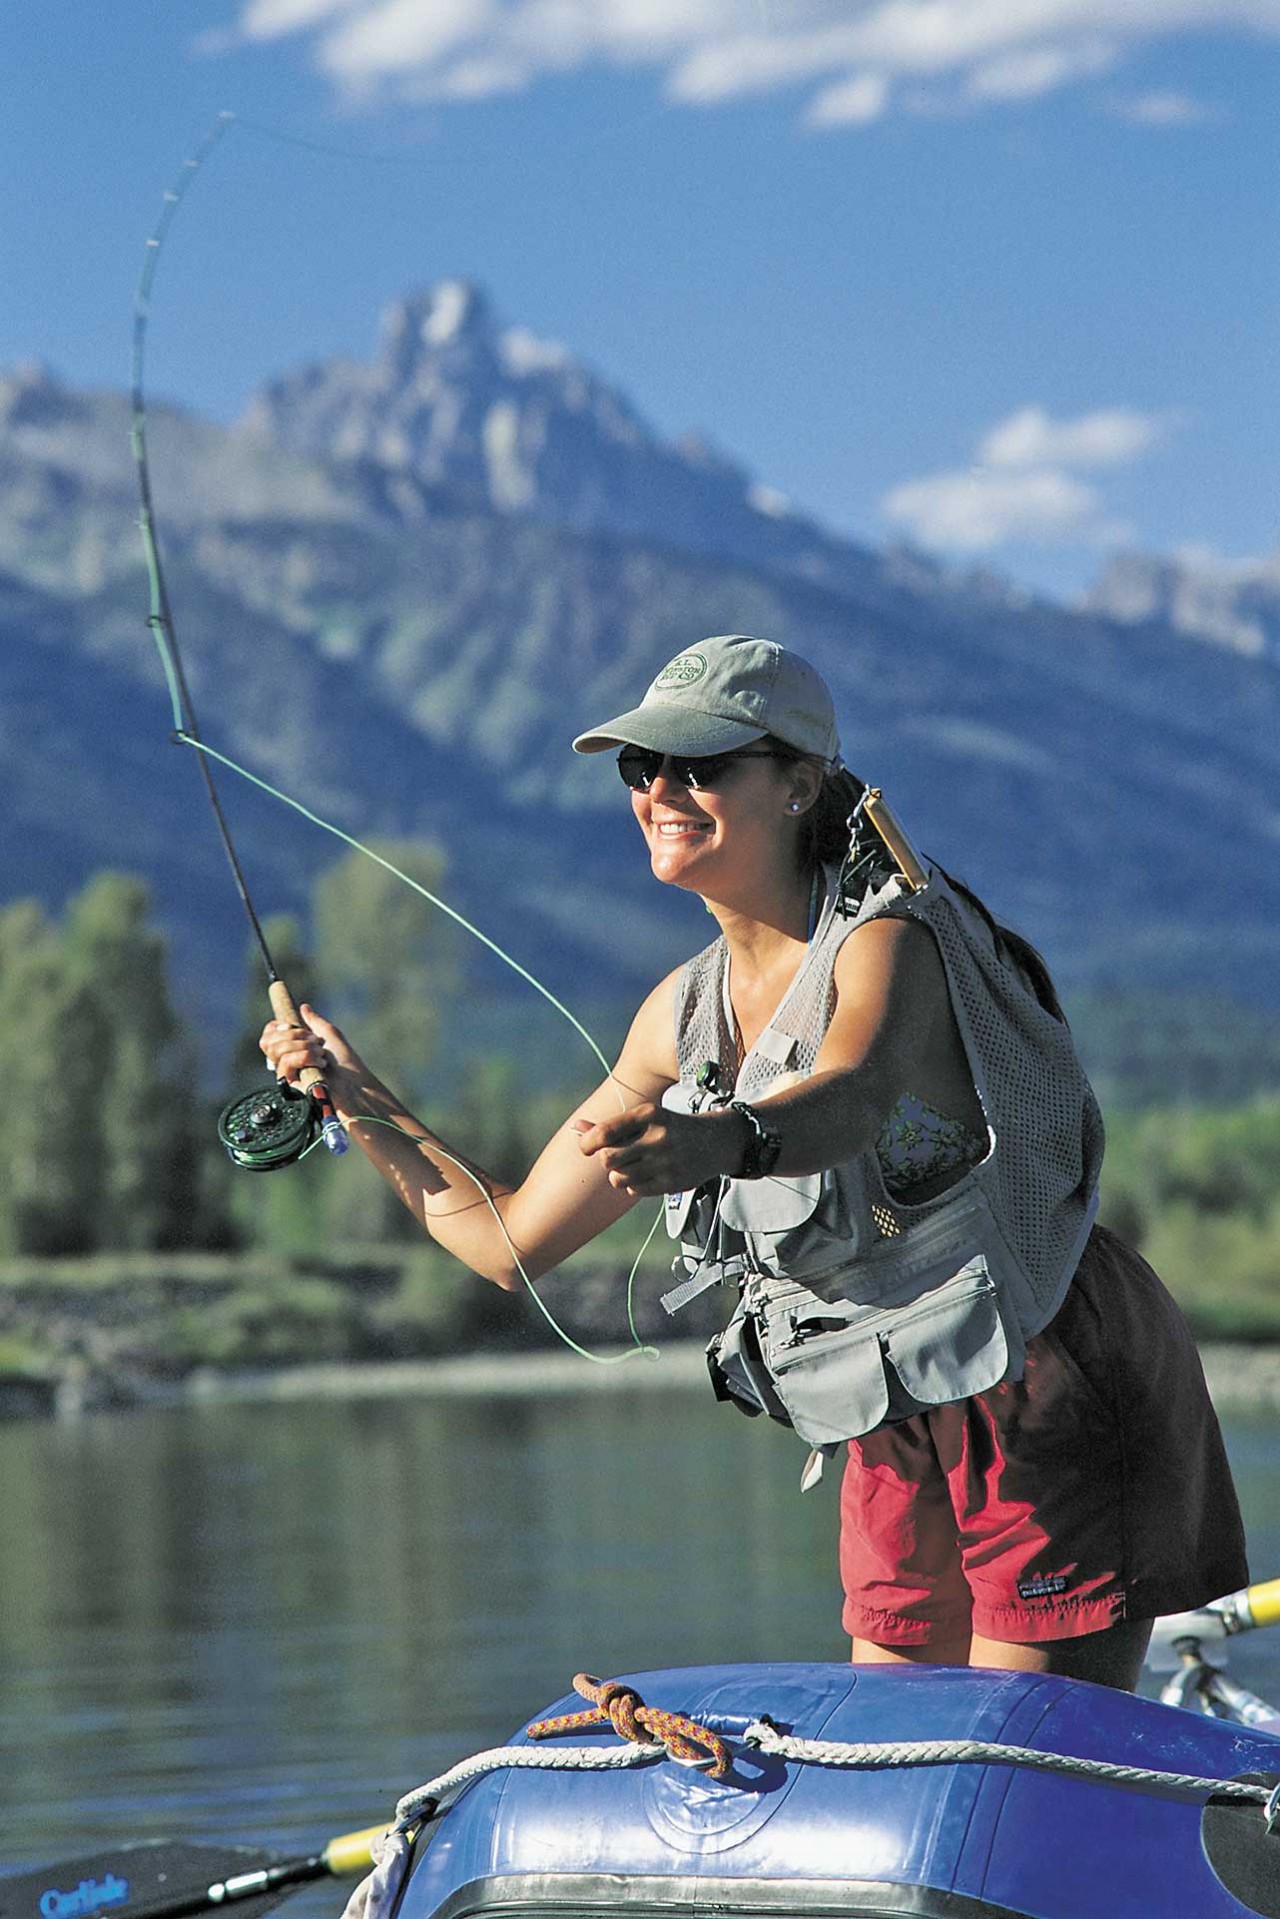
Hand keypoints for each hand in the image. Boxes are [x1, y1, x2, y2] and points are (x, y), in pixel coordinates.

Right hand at [258, 1003, 363, 1085]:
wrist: (355, 1083)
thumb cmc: (346, 1063)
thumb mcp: (330, 1035)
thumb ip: (314, 1021)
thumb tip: (304, 1007)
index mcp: (293, 1049)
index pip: (269, 1036)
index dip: (275, 1028)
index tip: (289, 1025)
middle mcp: (287, 1061)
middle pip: (268, 1042)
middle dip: (292, 1035)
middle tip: (314, 1041)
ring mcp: (287, 1074)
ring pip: (277, 1050)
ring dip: (303, 1046)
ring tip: (321, 1054)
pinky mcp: (289, 1085)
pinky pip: (285, 1064)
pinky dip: (304, 1057)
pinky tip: (320, 1063)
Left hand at [574, 1100, 742, 1197]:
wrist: (715, 1141)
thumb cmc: (669, 1127)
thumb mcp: (644, 1118)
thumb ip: (610, 1125)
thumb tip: (577, 1127)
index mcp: (648, 1114)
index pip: (605, 1132)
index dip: (587, 1143)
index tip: (586, 1148)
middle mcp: (658, 1137)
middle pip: (608, 1159)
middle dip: (606, 1160)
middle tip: (615, 1157)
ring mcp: (666, 1162)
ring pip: (618, 1178)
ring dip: (619, 1175)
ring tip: (632, 1166)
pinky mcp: (671, 1183)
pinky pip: (634, 1191)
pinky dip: (633, 1185)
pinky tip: (647, 1174)